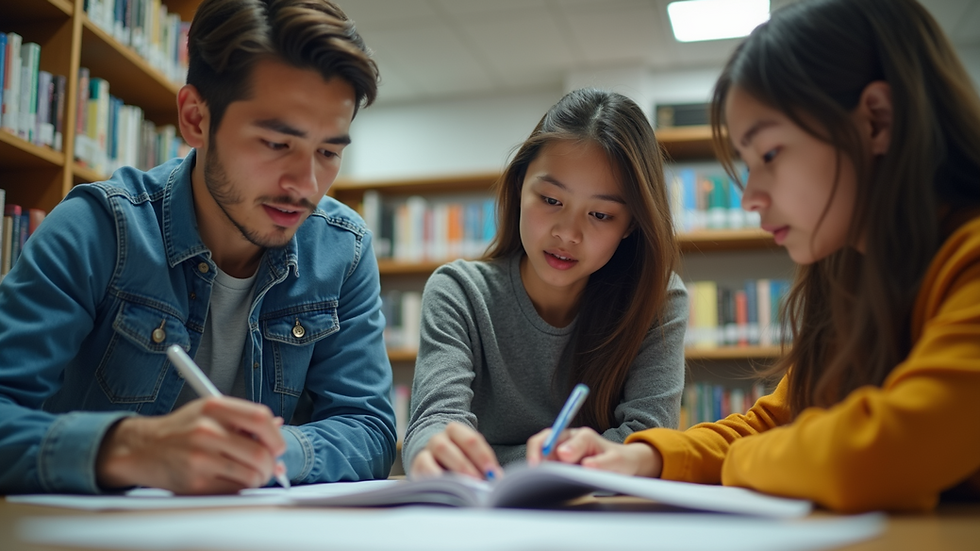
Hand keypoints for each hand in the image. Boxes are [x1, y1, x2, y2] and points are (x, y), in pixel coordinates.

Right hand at [95, 397, 286, 493]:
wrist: (141, 448)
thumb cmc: (181, 429)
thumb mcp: (209, 411)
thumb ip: (242, 417)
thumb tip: (278, 426)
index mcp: (214, 406)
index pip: (260, 418)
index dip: (276, 435)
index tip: (278, 445)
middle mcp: (207, 430)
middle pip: (260, 452)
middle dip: (271, 464)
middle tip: (270, 466)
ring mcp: (200, 457)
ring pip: (251, 475)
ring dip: (258, 479)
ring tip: (251, 474)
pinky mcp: (195, 481)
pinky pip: (234, 489)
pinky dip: (241, 488)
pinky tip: (233, 480)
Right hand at [409, 422, 501, 479]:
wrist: (432, 458)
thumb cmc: (460, 459)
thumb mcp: (471, 457)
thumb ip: (482, 466)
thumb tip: (495, 478)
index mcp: (455, 431)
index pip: (470, 440)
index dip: (483, 457)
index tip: (494, 474)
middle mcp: (438, 439)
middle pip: (447, 447)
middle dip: (463, 466)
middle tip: (476, 482)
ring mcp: (425, 452)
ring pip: (431, 459)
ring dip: (447, 473)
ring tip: (461, 488)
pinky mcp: (416, 467)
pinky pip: (422, 472)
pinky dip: (434, 481)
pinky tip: (446, 491)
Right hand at [526, 426, 662, 477]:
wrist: (620, 463)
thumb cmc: (619, 460)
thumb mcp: (617, 462)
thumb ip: (604, 463)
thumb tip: (586, 465)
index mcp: (583, 436)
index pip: (564, 436)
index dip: (557, 447)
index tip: (558, 459)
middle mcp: (568, 439)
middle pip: (544, 440)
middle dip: (536, 453)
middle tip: (534, 470)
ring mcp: (560, 450)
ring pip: (540, 453)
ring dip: (536, 464)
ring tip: (536, 479)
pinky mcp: (557, 462)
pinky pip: (543, 465)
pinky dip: (539, 472)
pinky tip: (540, 482)